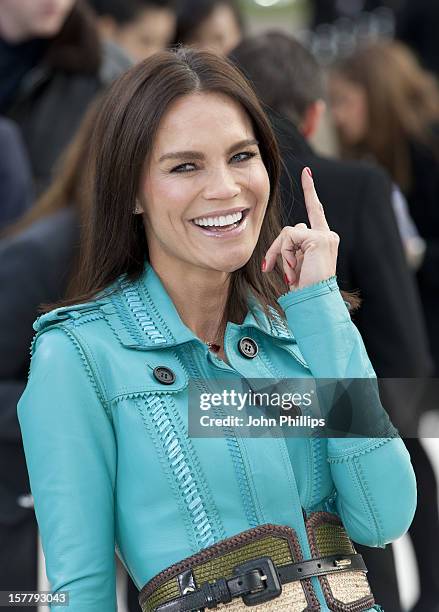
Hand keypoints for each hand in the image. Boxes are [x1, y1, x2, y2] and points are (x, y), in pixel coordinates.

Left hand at [263, 167, 338, 288]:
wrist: (314, 301)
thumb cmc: (304, 290)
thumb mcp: (297, 265)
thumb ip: (294, 247)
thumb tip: (289, 234)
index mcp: (324, 240)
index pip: (315, 211)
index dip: (310, 191)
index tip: (306, 172)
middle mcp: (328, 235)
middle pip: (292, 229)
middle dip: (278, 251)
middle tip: (273, 270)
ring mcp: (325, 236)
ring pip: (288, 234)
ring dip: (282, 255)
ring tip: (291, 275)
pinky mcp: (319, 239)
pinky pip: (289, 238)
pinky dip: (285, 254)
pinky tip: (294, 270)